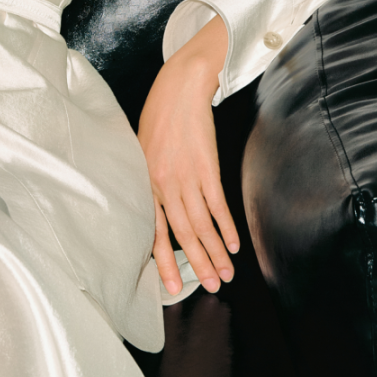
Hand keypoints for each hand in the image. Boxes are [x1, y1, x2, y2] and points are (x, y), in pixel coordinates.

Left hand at [137, 15, 239, 295]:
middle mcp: (162, 183)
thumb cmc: (159, 117)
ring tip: (226, 274)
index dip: (164, 259)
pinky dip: (227, 226)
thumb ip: (147, 182)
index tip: (171, 285)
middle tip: (211, 288)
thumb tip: (154, 210)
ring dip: (215, 252)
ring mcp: (185, 175)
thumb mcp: (142, 151)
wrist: (179, 87)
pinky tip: (234, 244)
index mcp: (144, 182)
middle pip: (180, 232)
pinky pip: (217, 203)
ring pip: (201, 223)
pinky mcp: (206, 166)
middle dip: (196, 264)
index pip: (152, 230)